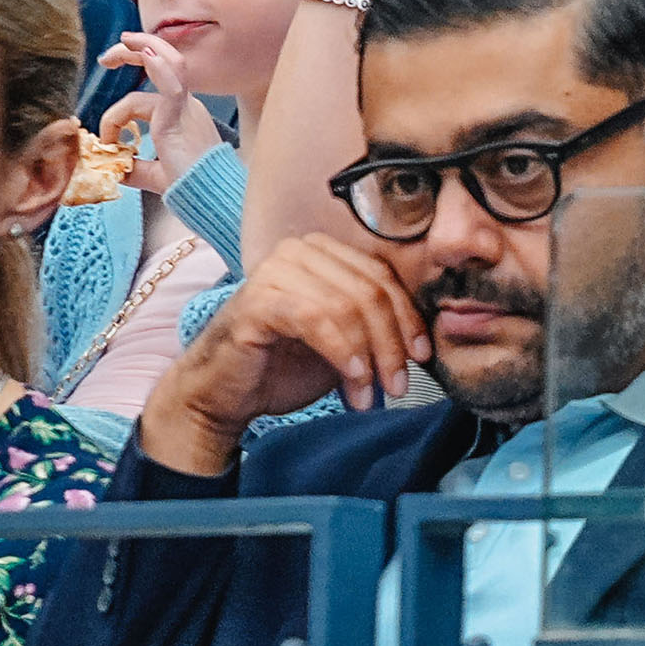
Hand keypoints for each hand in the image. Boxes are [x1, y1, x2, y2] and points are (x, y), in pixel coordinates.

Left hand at [98, 33, 220, 191]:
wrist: (211, 198)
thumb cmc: (192, 189)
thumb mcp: (156, 175)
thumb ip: (134, 168)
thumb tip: (112, 168)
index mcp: (182, 117)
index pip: (149, 95)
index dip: (121, 109)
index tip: (105, 137)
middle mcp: (186, 106)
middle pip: (162, 65)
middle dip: (133, 53)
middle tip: (106, 57)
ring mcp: (185, 107)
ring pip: (167, 63)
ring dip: (142, 49)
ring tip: (116, 47)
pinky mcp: (180, 114)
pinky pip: (167, 82)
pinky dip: (152, 68)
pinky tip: (140, 54)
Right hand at [139, 233, 425, 474]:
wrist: (222, 394)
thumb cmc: (280, 367)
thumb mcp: (342, 344)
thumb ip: (373, 329)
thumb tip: (422, 342)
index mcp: (322, 253)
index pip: (382, 276)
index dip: (408, 317)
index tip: (422, 358)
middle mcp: (299, 251)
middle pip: (370, 290)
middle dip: (392, 343)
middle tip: (398, 386)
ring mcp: (275, 271)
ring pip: (348, 305)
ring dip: (368, 356)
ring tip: (370, 394)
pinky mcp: (258, 299)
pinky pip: (317, 319)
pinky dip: (342, 351)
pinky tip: (352, 380)